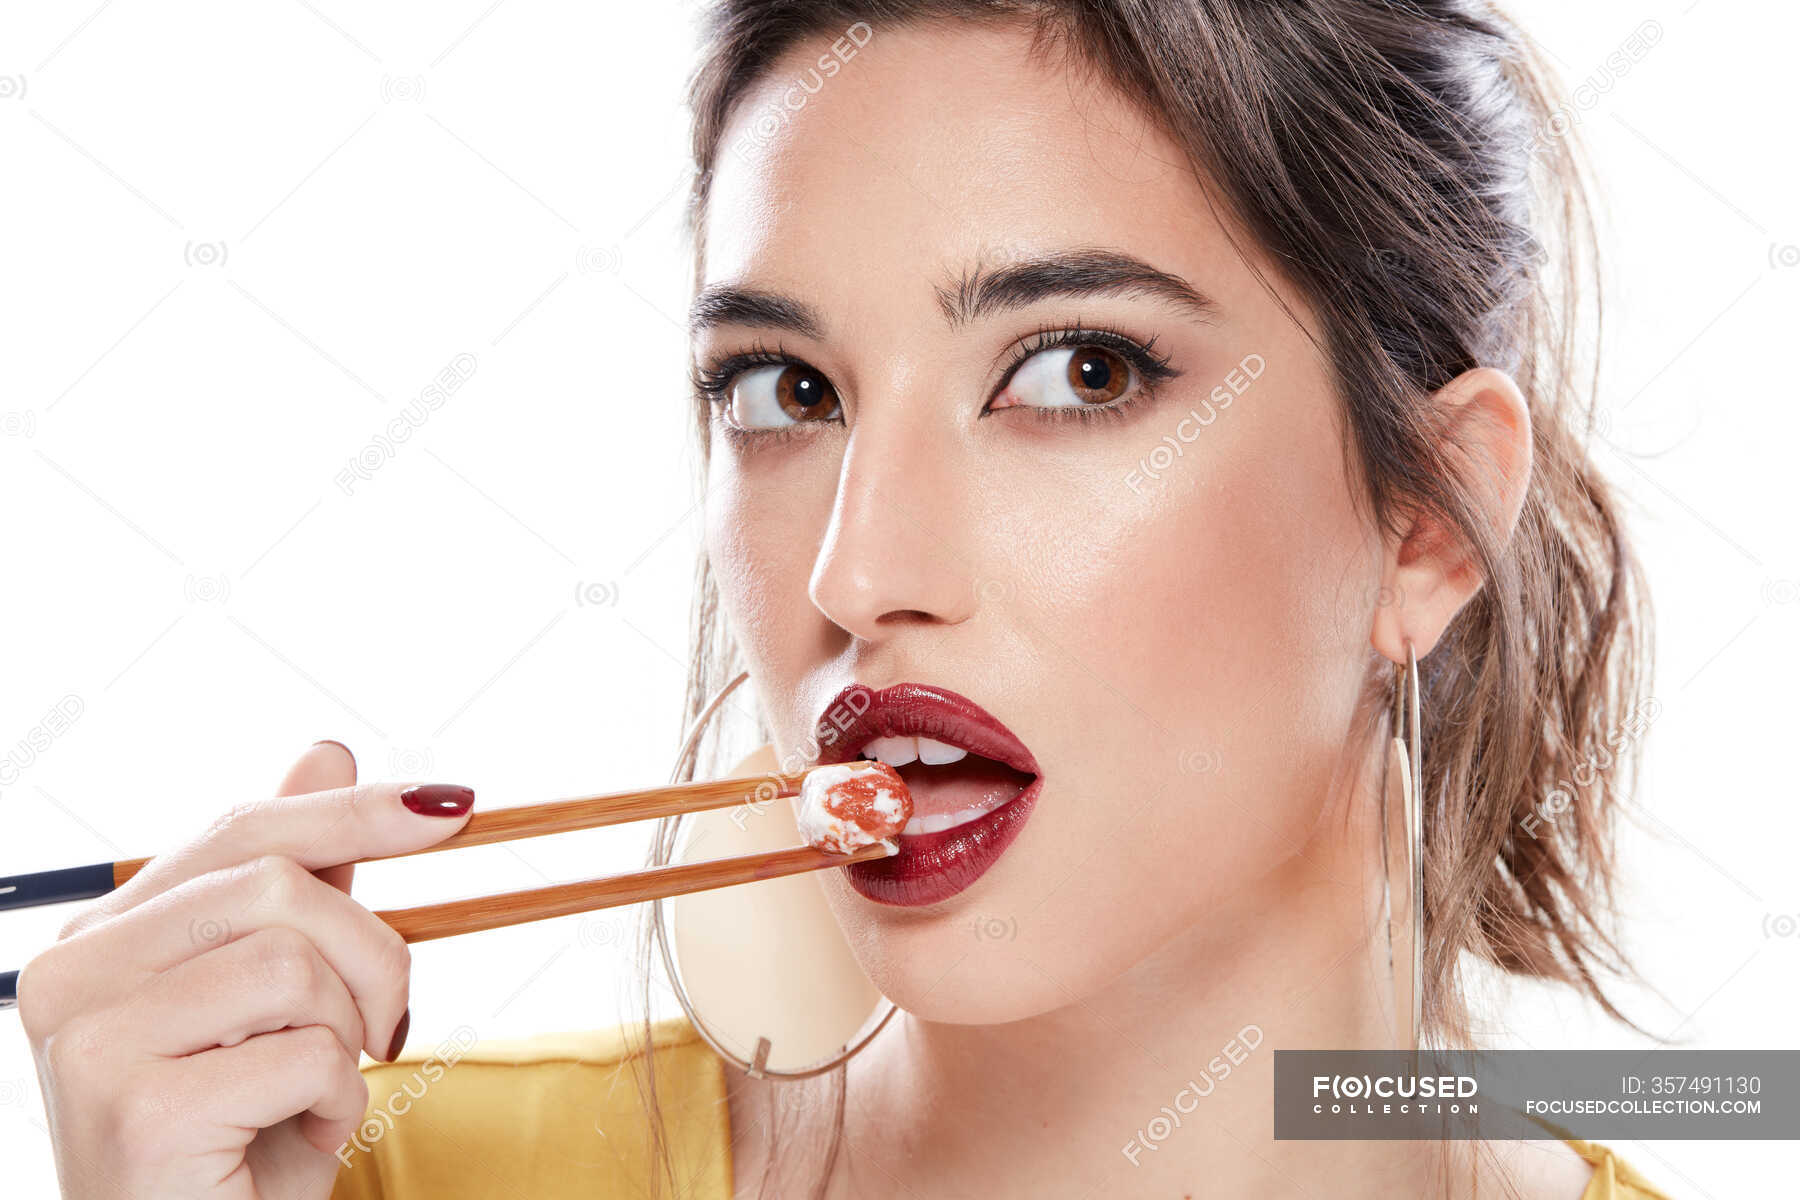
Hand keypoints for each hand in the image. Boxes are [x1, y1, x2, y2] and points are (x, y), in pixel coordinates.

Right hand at [16, 741, 475, 1198]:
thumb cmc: (236, 1140)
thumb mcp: (277, 1002)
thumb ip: (292, 881)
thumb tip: (326, 749)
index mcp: (103, 938)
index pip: (240, 831)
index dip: (353, 811)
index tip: (451, 806)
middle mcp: (73, 974)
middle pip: (277, 886)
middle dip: (371, 951)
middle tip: (387, 1025)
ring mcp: (93, 1040)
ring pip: (294, 962)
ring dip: (351, 1032)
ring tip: (323, 1089)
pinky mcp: (137, 1108)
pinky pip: (304, 1052)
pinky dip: (339, 1097)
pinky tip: (300, 1135)